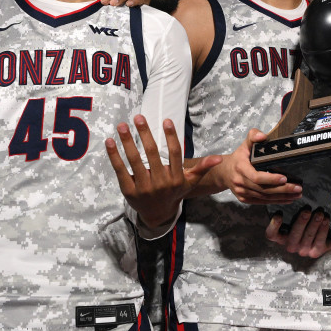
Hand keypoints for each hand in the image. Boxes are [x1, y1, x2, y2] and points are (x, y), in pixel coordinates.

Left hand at [106, 115, 220, 227]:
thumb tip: (219, 159)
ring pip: (134, 160)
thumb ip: (202, 168)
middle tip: (138, 117)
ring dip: (127, 141)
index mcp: (176, 178)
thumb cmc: (174, 192)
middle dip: (145, 134)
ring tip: (122, 126)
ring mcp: (143, 187)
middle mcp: (160, 183)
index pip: (174, 153)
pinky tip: (110, 142)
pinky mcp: (128, 190)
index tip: (166, 120)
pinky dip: (114, 155)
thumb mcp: (190, 182)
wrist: (158, 214)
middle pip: (152, 154)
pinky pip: (120, 170)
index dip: (171, 136)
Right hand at [205, 128, 302, 203]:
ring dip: (282, 197)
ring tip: (297, 194)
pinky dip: (276, 201)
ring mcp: (242, 192)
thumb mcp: (244, 145)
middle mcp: (240, 182)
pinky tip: (287, 199)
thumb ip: (253, 136)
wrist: (224, 172)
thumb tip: (263, 136)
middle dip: (282, 190)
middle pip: (263, 189)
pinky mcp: (245, 199)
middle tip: (298, 189)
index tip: (284, 178)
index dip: (270, 179)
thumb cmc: (239, 157)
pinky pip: (262, 202)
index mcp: (241, 168)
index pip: (256, 177)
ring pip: (264, 197)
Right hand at [265, 209, 330, 257]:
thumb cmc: (305, 225)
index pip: (272, 235)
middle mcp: (291, 246)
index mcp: (282, 237)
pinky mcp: (315, 252)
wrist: (321, 238)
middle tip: (307, 211)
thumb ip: (291, 212)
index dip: (273, 226)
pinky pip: (319, 240)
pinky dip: (323, 229)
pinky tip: (325, 220)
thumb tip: (293, 196)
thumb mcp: (296, 219)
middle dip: (301, 222)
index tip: (278, 215)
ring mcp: (303, 250)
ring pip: (308, 237)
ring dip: (314, 224)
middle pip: (293, 235)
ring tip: (319, 214)